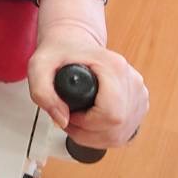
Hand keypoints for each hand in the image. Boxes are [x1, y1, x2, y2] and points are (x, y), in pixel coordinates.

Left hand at [27, 0, 147, 148]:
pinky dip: (104, 134)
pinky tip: (91, 123)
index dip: (87, 122)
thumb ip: (42, 92)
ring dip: (94, 136)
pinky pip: (124, 132)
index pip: (111, 113)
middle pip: (116, 127)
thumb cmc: (59, 52)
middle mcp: (132, 80)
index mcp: (113, 67)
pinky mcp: (139, 104)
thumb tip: (63, 120)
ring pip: (120, 134)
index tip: (70, 113)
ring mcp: (139, 93)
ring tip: (77, 119)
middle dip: (87, 131)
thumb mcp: (38, 66)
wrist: (73, 41)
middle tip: (69, 117)